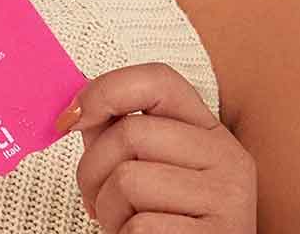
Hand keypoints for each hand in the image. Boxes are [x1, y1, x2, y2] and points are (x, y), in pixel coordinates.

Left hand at [62, 63, 256, 232]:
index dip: (105, 90)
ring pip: (128, 180)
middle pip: (129, 132)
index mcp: (209, 131)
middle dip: (92, 170)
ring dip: (108, 210)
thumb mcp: (149, 168)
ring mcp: (228, 197)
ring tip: (125, 223)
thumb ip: (117, 134)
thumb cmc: (167, 221)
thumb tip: (75, 112)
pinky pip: (140, 225)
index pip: (158, 79)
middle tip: (95, 198)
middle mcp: (228, 156)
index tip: (71, 119)